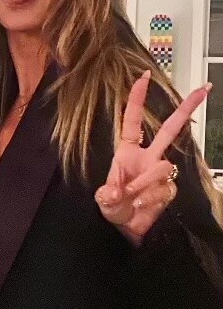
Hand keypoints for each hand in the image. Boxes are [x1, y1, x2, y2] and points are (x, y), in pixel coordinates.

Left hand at [94, 70, 210, 244]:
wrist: (127, 230)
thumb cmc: (115, 209)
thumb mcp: (104, 201)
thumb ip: (108, 195)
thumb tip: (115, 191)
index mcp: (128, 152)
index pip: (132, 121)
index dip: (136, 99)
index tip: (143, 77)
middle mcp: (147, 157)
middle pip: (170, 129)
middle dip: (186, 108)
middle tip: (204, 88)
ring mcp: (161, 172)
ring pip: (164, 166)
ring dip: (147, 184)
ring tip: (134, 197)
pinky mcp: (170, 187)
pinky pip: (167, 187)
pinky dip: (153, 198)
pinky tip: (144, 205)